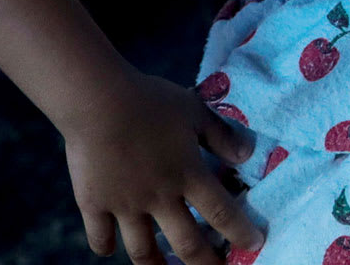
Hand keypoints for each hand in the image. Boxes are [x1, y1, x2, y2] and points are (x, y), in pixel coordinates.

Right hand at [64, 70, 262, 264]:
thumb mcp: (193, 109)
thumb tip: (248, 155)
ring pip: (143, 251)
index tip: (255, 245)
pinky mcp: (94, 204)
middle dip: (204, 264)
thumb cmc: (150, 101)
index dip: (240, 233)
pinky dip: (106, 247)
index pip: (221, 212)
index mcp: (187, 173)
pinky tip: (110, 249)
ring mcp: (126, 206)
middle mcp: (159, 198)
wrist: (99, 101)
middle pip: (186, 244)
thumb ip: (220, 134)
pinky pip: (100, 238)